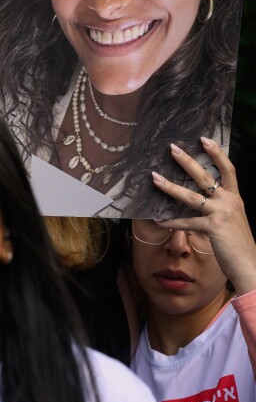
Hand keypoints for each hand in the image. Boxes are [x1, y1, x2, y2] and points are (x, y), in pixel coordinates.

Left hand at [152, 138, 255, 293]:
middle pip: (205, 176)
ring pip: (191, 196)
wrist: (249, 263)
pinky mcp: (213, 227)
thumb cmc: (236, 242)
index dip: (216, 153)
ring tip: (154, 178)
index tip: (204, 139)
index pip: (228, 169)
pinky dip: (171, 222)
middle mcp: (230, 201)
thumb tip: (198, 199)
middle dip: (187, 161)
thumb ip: (218, 208)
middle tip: (171, 148)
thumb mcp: (230, 219)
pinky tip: (158, 220)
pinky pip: (186, 222)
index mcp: (235, 197)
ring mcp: (222, 213)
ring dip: (170, 187)